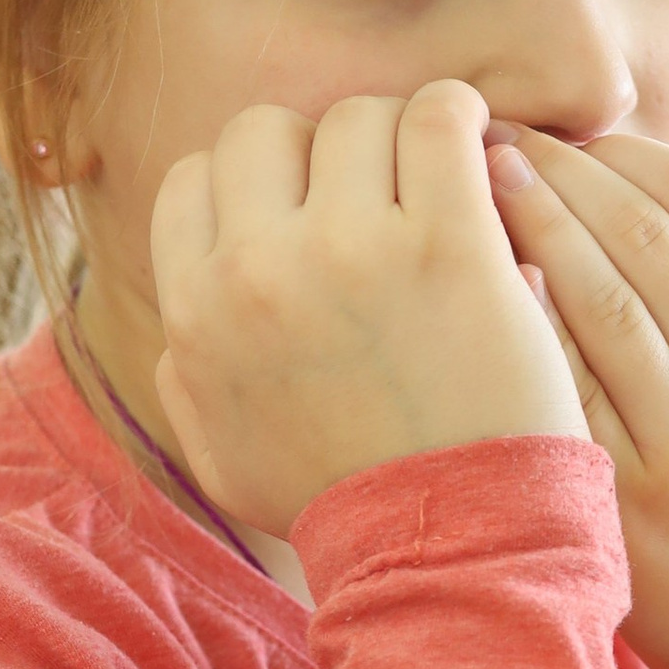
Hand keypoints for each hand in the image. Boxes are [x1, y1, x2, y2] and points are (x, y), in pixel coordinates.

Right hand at [151, 84, 588, 536]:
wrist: (446, 554)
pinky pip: (441, 116)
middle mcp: (259, 269)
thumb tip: (186, 317)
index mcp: (196, 312)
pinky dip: (463, 118)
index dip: (255, 183)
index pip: (196, 176)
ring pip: (360, 115)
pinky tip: (482, 156)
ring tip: (441, 184)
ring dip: (400, 137)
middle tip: (378, 196)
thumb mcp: (222, 455)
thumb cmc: (340, 504)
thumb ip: (189, 377)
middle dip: (321, 153)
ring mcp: (354, 250)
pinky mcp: (449, 246)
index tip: (308, 211)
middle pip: (269, 129)